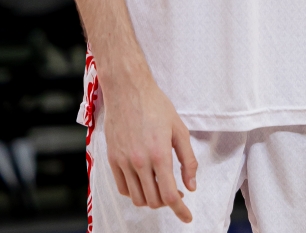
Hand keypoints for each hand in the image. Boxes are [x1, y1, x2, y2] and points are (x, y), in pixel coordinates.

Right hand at [102, 70, 196, 221]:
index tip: (187, 217)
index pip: (169, 195)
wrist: (128, 90)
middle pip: (153, 201)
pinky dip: (135, 192)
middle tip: (176, 191)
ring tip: (160, 185)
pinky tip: (144, 181)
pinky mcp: (112, 160)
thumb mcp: (179, 129)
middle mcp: (140, 162)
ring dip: (151, 199)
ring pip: (137, 198)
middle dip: (167, 202)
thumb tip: (191, 185)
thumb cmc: (156, 105)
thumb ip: (187, 160)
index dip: (180, 210)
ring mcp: (123, 162)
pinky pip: (123, 189)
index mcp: (159, 154)